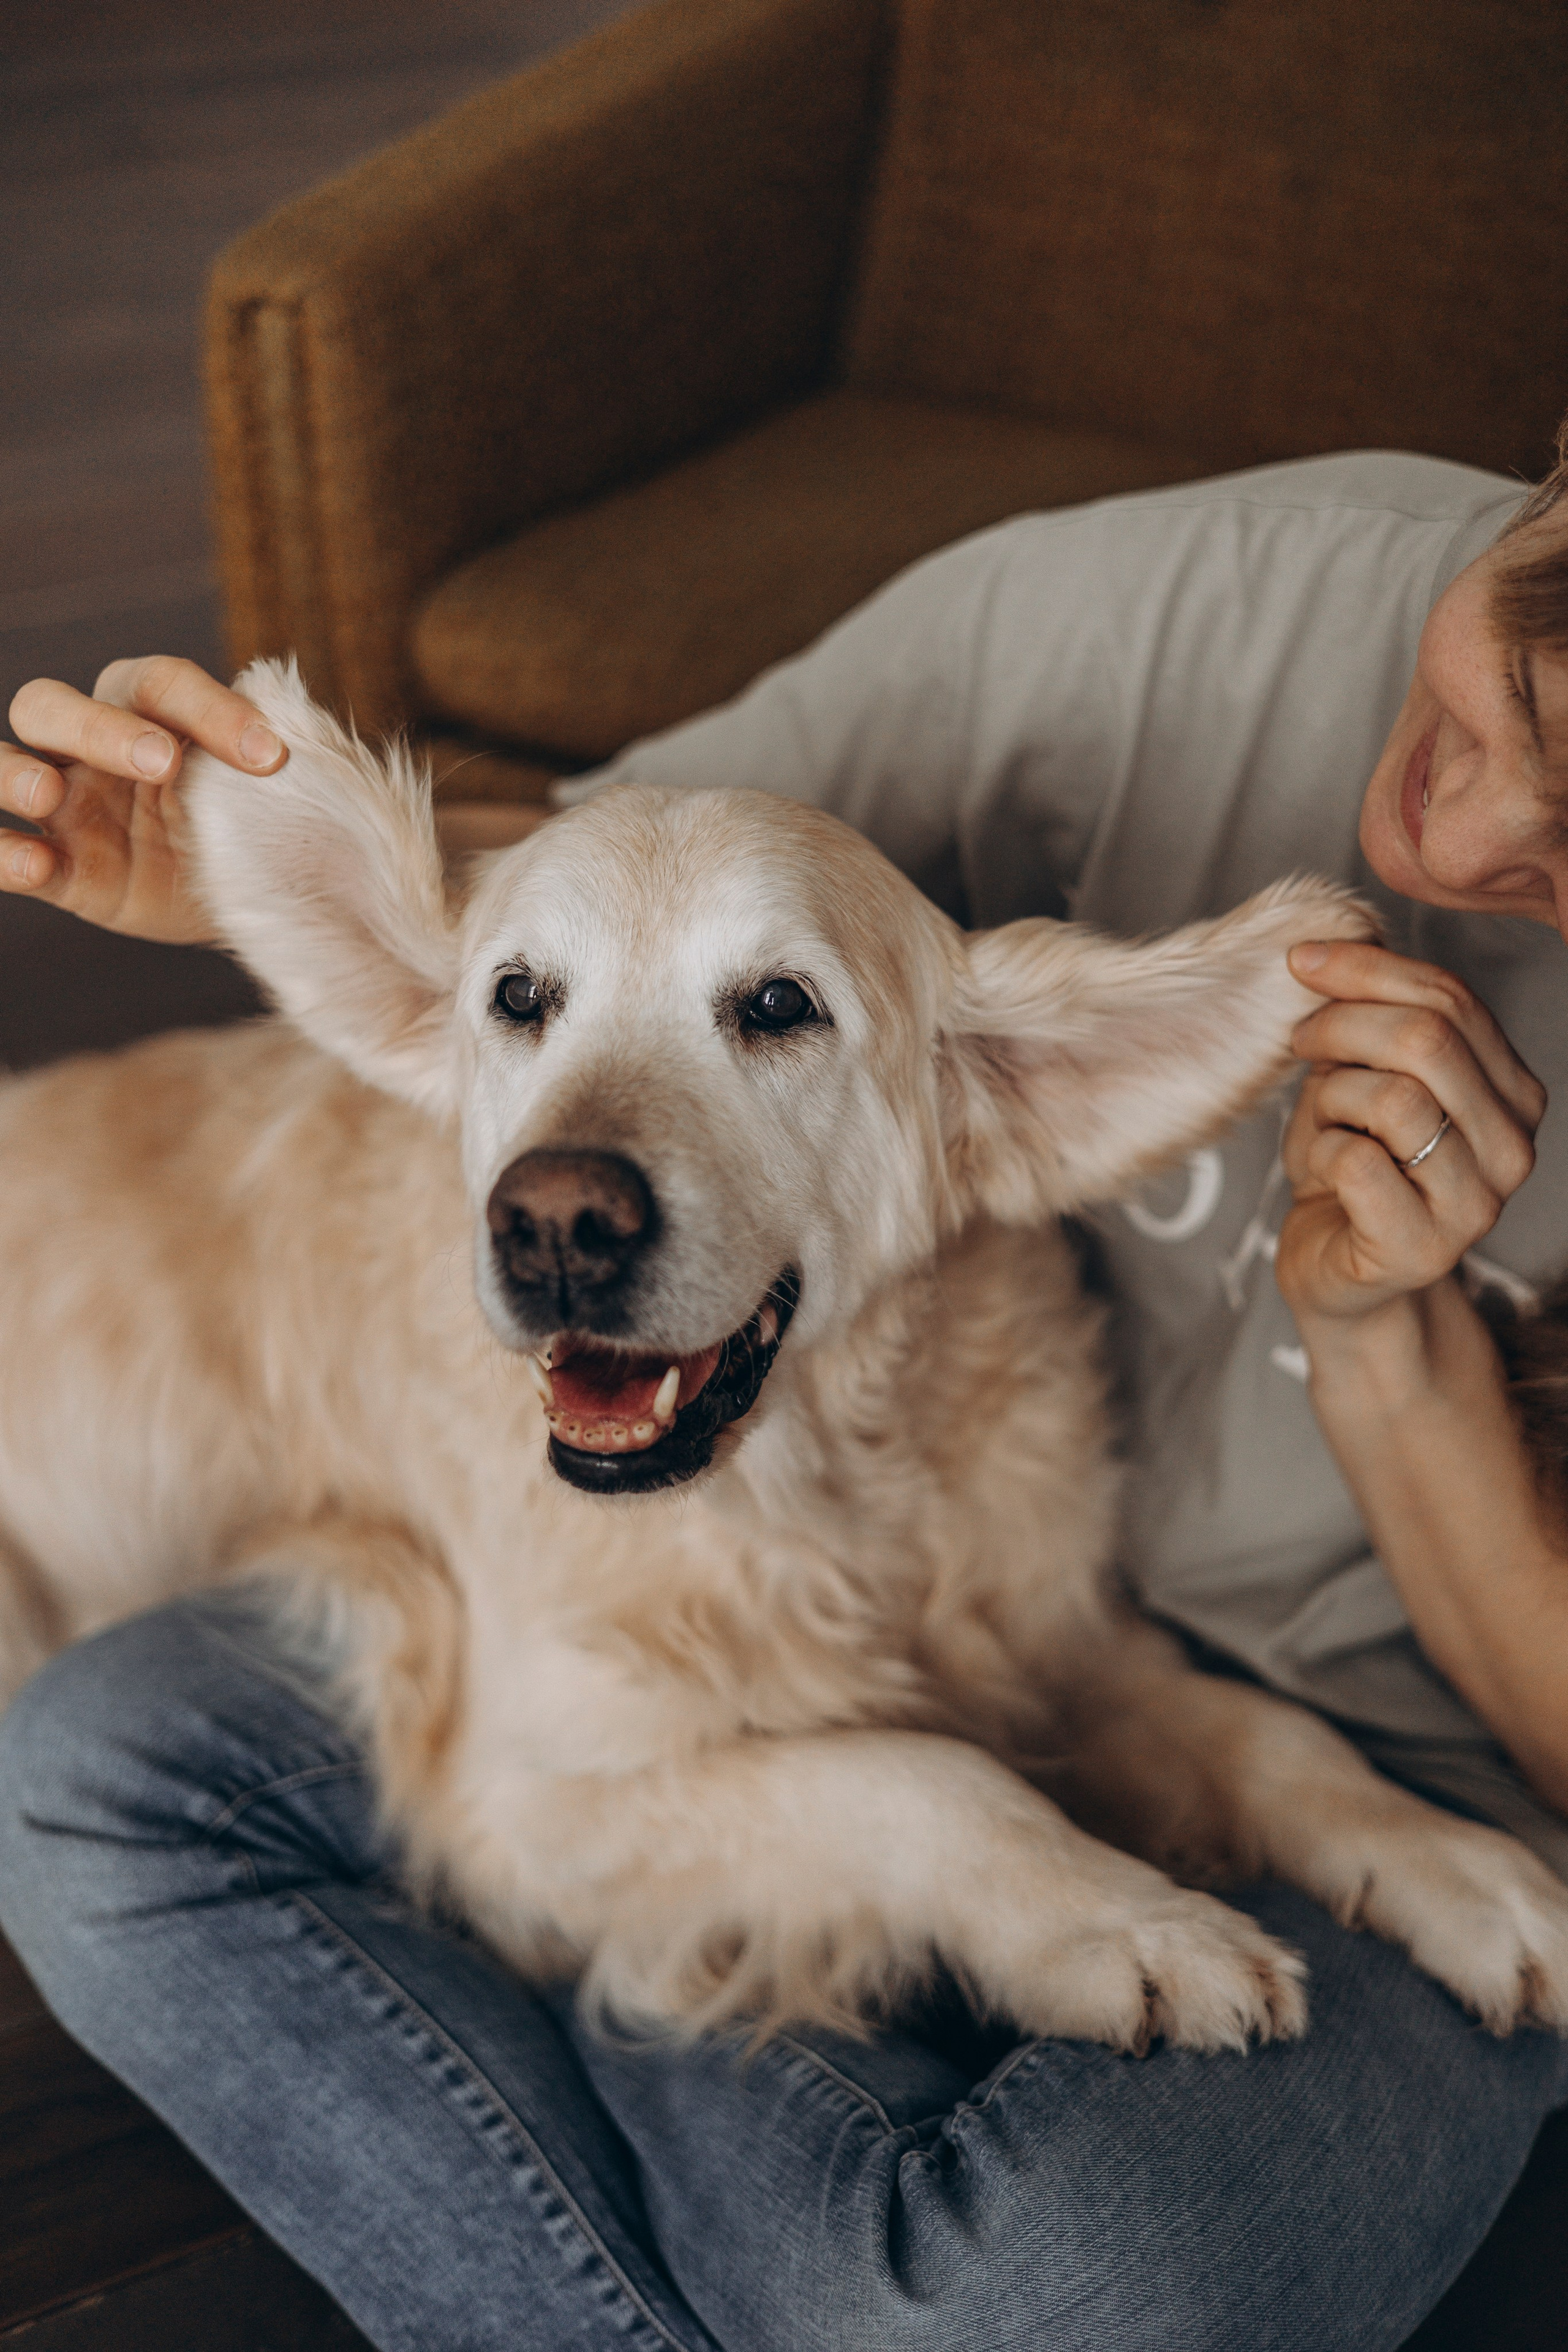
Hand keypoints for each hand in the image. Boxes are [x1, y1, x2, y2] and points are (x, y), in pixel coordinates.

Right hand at [1, 657, 285, 943]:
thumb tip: (297, 721)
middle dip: (99, 727)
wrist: (250, 894)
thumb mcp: (267, 787)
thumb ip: (267, 752)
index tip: (269, 754)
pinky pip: (5, 853)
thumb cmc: (255, 818)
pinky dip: (5, 854)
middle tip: (159, 762)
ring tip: (47, 793)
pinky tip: (33, 864)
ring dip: (15, 773)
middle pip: (52, 706)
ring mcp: (64, 806)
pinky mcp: (59, 868)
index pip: (158, 684)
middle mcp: (88, 745)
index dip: (211, 710)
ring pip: (4, 764)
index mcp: (143, 707)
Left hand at [1275, 939, 1544, 1325]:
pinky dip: (1318, 1154)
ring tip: (1323, 1123)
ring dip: (1331, 1098)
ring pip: (1393, 1097)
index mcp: (1513, 1092)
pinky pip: (1355, 1161)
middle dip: (1343, 1025)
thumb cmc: (1350, 1171)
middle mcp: (1512, 1146)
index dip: (1369, 969)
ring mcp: (1476, 1203)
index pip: (1453, 999)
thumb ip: (1372, 1022)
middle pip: (1428, 1039)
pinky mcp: (1425, 1247)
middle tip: (1300, 1042)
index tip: (1303, 961)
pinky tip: (1323, 1174)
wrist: (1339, 1277)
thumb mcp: (1361, 1079)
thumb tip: (1332, 948)